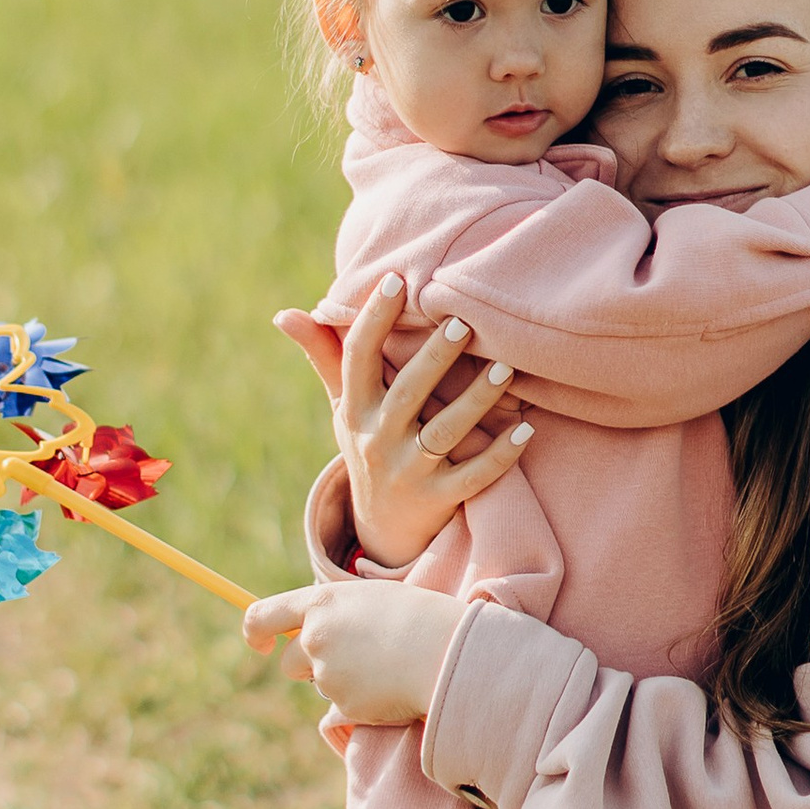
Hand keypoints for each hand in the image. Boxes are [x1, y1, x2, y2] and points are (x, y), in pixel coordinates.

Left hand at [242, 576, 462, 724]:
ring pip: (321, 683)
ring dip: (342, 679)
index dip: (254, 632)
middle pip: (289, 661)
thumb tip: (311, 631)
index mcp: (320, 603)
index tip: (261, 644)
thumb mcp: (369, 597)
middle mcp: (315, 639)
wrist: (445, 650)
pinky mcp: (343, 705)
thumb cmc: (416, 615)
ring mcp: (327, 675)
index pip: (262, 617)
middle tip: (347, 657)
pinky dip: (361, 698)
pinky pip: (343, 705)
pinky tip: (390, 683)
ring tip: (383, 665)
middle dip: (307, 664)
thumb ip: (334, 612)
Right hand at [274, 274, 532, 568]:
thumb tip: (283, 314)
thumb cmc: (369, 443)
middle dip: (434, 358)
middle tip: (463, 323)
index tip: (395, 280)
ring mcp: (408, 472)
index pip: (358, 358)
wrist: (382, 528)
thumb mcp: (343, 407)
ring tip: (505, 367)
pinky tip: (526, 428)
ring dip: (476, 401)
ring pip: (444, 433)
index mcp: (354, 410)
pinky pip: (474, 476)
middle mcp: (377, 440)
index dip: (372, 319)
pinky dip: (501, 454)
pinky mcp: (440, 498)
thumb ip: (324, 357)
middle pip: (407, 393)